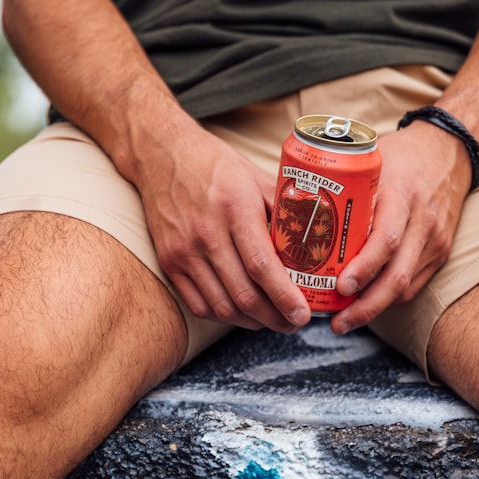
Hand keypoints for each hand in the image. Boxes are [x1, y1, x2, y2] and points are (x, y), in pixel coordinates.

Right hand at [133, 123, 311, 331]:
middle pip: (244, 294)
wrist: (163, 155)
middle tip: (295, 323)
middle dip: (275, 318)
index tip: (303, 314)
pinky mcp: (169, 262)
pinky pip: (199, 304)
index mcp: (235, 208)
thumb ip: (284, 211)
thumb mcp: (257, 178)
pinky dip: (225, 316)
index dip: (285, 297)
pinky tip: (244, 313)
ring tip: (274, 320)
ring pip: (222, 306)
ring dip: (252, 322)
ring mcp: (184, 251)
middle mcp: (207, 233)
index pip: (262, 266)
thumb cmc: (217, 165)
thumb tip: (315, 241)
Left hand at [330, 120, 472, 333]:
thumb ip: (343, 187)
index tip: (339, 287)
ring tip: (345, 319)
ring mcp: (435, 238)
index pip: (385, 239)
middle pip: (397, 275)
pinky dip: (390, 297)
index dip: (363, 268)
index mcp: (401, 193)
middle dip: (366, 305)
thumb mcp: (372, 162)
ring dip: (376, 307)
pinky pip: (415, 283)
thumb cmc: (400, 155)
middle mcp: (422, 220)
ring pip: (407, 286)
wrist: (449, 149)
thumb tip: (293, 210)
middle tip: (337, 322)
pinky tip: (367, 303)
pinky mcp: (441, 250)